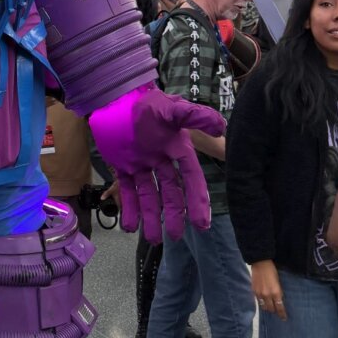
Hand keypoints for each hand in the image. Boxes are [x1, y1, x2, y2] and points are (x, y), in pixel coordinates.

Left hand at [89, 86, 220, 244]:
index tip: (201, 223)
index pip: (190, 178)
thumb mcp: (172, 108)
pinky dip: (129, 208)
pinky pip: (127, 191)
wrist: (115, 97)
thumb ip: (195, 116)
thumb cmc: (146, 102)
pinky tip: (129, 227)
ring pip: (149, 196)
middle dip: (173, 215)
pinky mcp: (123, 167)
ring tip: (153, 239)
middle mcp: (161, 161)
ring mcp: (142, 165)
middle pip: (170, 192)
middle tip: (174, 237)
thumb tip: (222, 126)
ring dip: (151, 217)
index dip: (196, 200)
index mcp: (177, 149)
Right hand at [251, 260, 286, 319]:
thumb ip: (278, 292)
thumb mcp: (278, 282)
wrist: (260, 263)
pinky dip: (261, 302)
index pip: (279, 307)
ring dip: (267, 307)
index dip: (282, 314)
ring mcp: (259, 294)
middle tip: (276, 309)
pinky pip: (258, 301)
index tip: (284, 318)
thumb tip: (278, 300)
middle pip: (271, 309)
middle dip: (274, 310)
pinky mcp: (253, 291)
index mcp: (276, 293)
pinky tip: (263, 300)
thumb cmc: (272, 271)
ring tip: (269, 306)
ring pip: (263, 306)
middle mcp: (267, 295)